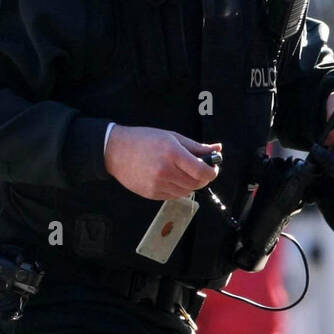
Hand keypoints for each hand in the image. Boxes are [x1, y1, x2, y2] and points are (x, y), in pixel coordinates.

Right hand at [104, 126, 221, 200]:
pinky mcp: (151, 194)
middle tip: (199, 169)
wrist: (115, 151)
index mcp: (172, 153)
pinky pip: (173, 196)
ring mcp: (158, 184)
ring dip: (190, 184)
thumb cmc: (143, 140)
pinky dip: (177, 189)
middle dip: (203, 178)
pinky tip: (170, 178)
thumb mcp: (171, 137)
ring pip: (186, 192)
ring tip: (182, 173)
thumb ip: (196, 146)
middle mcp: (166, 171)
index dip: (212, 172)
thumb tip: (217, 149)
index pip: (202, 171)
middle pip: (196, 183)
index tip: (213, 168)